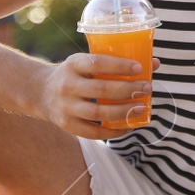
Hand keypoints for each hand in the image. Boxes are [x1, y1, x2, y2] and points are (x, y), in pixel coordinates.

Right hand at [36, 53, 159, 137]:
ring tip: (142, 107)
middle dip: (128, 90)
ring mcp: (66, 107)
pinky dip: (114, 131)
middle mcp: (67, 85)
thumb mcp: (86, 63)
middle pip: (102, 90)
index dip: (119, 66)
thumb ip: (115, 63)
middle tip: (147, 88)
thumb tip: (154, 64)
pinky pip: (94, 132)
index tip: (139, 68)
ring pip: (99, 112)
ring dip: (124, 111)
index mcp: (73, 64)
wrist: (41, 92)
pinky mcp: (67, 125)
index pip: (97, 63)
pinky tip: (129, 125)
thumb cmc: (74, 75)